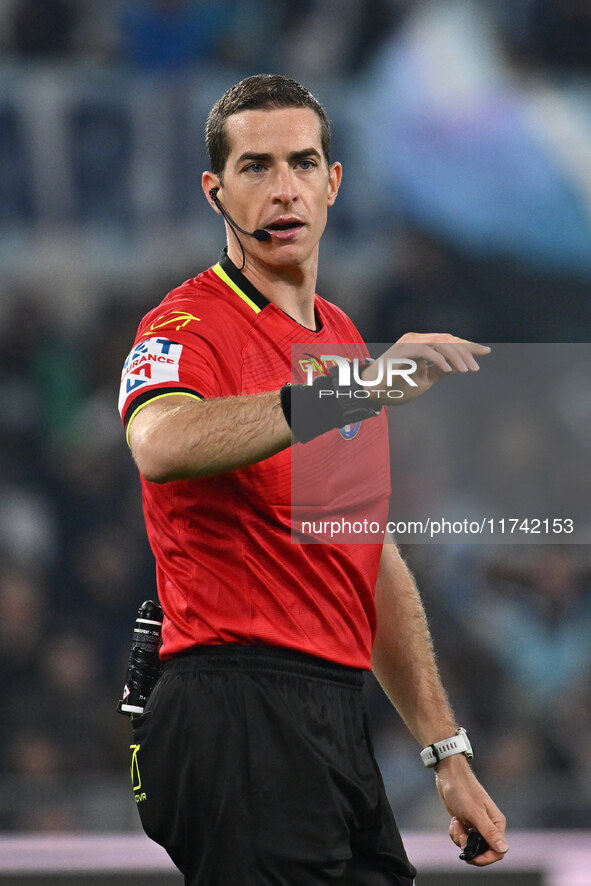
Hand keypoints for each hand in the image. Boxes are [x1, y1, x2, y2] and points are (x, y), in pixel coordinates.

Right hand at [361, 333, 490, 404]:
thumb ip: (440, 371)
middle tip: (475, 368)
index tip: (486, 352)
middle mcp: (417, 340)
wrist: (373, 392)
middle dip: (465, 353)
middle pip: (448, 340)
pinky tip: (450, 370)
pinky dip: (439, 359)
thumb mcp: (425, 379)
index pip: (450, 342)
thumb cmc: (397, 386)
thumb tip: (459, 367)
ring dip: (455, 356)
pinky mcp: (402, 350)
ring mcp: (409, 343)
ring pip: (439, 343)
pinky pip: (425, 351)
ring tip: (465, 370)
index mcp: (423, 346)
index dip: (468, 346)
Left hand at [435, 756, 507, 866]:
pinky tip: (454, 820)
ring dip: (460, 838)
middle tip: (461, 836)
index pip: (498, 852)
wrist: (449, 775)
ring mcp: (477, 825)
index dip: (485, 858)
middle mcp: (489, 826)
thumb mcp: (475, 813)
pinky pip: (462, 838)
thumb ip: (489, 832)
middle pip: (483, 851)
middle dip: (469, 847)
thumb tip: (504, 849)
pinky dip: (456, 832)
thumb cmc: (463, 791)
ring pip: (470, 845)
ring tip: (457, 822)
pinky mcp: (467, 822)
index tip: (471, 856)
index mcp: (497, 824)